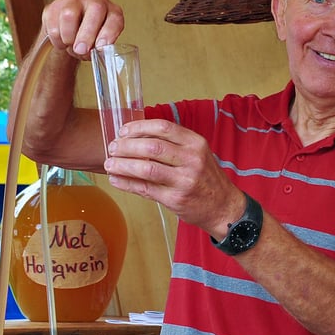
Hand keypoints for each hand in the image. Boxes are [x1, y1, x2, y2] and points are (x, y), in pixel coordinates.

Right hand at [41, 0, 124, 59]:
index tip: (100, 46)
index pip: (115, 18)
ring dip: (69, 37)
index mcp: (112, 12)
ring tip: (71, 46)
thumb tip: (95, 53)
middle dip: (86, 34)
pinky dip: (57, 39)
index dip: (109, 33)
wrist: (71, 34)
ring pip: (69, 15)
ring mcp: (74, 0)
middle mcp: (95, 0)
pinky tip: (62, 40)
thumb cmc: (90, 40)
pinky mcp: (55, 6)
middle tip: (81, 50)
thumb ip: (100, 48)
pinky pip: (53, 23)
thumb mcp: (100, 45)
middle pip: (94, 10)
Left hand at [102, 119, 244, 238]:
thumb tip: (137, 137)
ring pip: (146, 168)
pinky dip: (126, 183)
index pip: (163, 128)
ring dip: (122, 165)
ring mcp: (184, 181)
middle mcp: (192, 160)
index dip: (139, 127)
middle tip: (113, 148)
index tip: (124, 131)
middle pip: (151, 147)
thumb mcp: (198, 154)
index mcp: (196, 143)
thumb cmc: (206, 178)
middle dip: (126, 146)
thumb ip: (174, 144)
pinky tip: (116, 179)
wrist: (224, 207)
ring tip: (109, 164)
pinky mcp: (175, 199)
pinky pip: (145, 189)